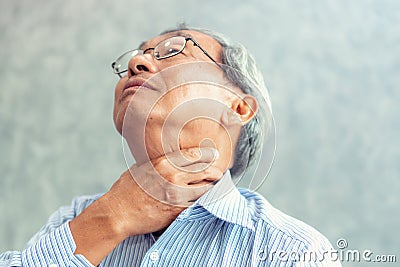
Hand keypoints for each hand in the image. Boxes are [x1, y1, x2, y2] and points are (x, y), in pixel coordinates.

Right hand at [70, 147, 221, 264]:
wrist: (117, 213)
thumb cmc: (125, 191)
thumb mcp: (140, 169)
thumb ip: (157, 163)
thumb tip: (169, 159)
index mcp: (163, 163)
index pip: (193, 154)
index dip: (207, 153)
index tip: (214, 153)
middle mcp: (172, 177)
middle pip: (203, 170)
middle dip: (214, 171)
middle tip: (219, 172)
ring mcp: (176, 194)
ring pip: (204, 188)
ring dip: (211, 187)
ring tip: (214, 185)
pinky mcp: (176, 210)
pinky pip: (196, 204)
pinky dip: (202, 200)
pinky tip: (204, 199)